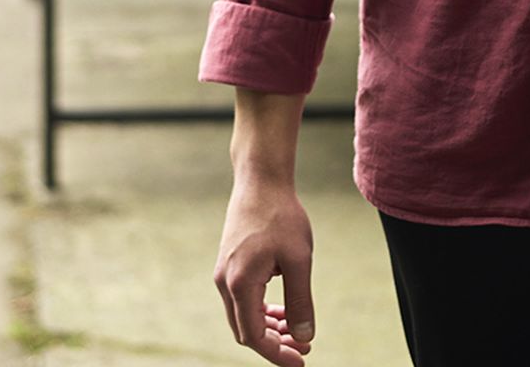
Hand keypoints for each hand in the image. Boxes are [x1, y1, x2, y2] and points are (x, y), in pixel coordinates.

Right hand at [214, 178, 314, 364]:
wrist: (261, 181)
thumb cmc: (282, 217)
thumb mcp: (299, 261)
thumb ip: (300, 301)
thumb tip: (304, 335)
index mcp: (240, 284)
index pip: (254, 336)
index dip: (277, 354)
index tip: (301, 361)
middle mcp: (225, 282)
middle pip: (246, 331)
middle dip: (275, 344)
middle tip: (305, 346)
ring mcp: (224, 274)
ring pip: (243, 317)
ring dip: (269, 329)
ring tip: (299, 331)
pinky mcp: (229, 266)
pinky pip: (243, 300)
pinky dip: (262, 311)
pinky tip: (284, 310)